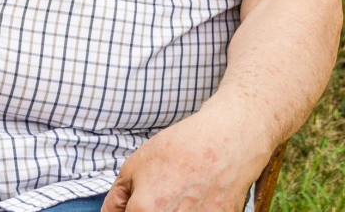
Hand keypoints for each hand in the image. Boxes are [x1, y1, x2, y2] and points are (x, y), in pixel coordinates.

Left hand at [100, 104, 269, 211]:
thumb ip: (117, 198)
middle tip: (162, 194)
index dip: (131, 211)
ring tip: (182, 194)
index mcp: (145, 210)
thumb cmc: (181, 147)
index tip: (137, 205)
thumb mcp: (136, 165)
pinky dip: (197, 210)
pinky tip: (199, 197)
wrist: (227, 139)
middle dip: (151, 210)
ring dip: (175, 210)